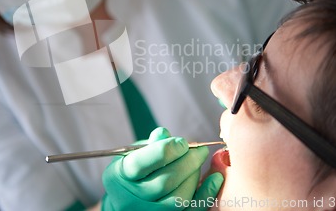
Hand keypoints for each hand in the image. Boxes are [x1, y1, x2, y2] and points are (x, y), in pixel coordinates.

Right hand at [101, 127, 223, 210]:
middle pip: (165, 181)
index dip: (167, 150)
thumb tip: (164, 134)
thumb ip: (150, 145)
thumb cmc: (133, 172)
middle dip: (187, 162)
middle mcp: (129, 198)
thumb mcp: (134, 154)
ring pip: (179, 197)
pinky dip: (206, 194)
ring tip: (198, 162)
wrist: (126, 200)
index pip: (143, 162)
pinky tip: (215, 179)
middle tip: (199, 150)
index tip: (182, 142)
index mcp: (119, 175)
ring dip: (194, 176)